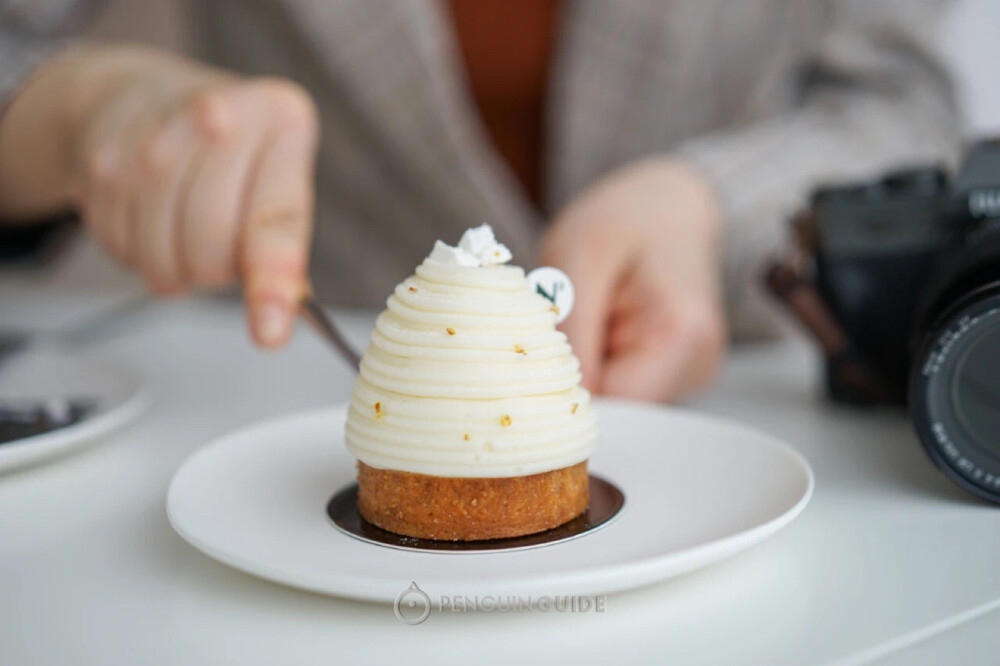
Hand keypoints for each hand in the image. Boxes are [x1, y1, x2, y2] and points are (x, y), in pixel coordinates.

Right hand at [66, 49, 318, 347]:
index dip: (271, 283)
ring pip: (162, 258)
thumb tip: (279, 315)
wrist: (150, 96)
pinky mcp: (101, 162)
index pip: (273, 223)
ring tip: (186, 224)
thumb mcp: (280, 182)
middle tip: (221, 242)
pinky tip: (150, 212)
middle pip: (211, 249)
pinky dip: (139, 250)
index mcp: (280, 120)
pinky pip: (122, 250)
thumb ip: (285, 248)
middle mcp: (218, 118)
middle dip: (217, 268)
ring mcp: (152, 138)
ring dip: (176, 265)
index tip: (269, 332)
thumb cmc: (235, 152)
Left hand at [539, 158, 726, 401]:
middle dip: (571, 383)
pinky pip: (619, 389)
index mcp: (682, 337)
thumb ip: (569, 332)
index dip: (566, 401)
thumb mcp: (580, 256)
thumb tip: (548, 402)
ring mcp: (687, 375)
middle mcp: (696, 367)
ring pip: (614, 403)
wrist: (665, 203)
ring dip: (581, 372)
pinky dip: (594, 366)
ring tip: (582, 317)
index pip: (617, 409)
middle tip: (553, 328)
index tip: (529, 373)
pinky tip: (595, 328)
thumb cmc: (624, 217)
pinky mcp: (671, 375)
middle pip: (616, 412)